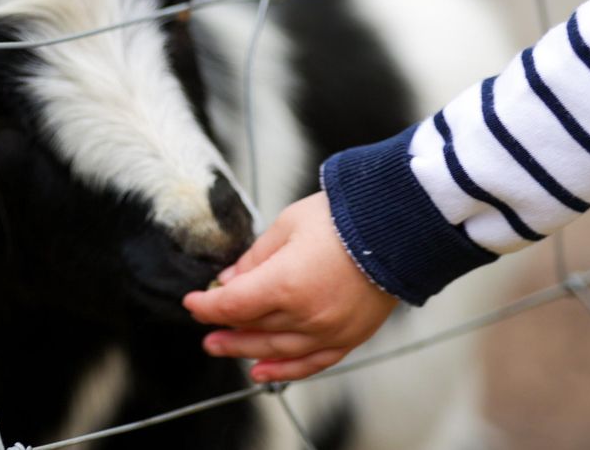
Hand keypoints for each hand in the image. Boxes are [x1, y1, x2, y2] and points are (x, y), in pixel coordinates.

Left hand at [182, 192, 397, 382]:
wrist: (397, 226)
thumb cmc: (340, 218)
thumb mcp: (286, 226)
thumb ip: (254, 259)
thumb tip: (229, 281)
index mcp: (285, 283)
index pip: (232, 305)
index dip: (206, 306)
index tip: (192, 302)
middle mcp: (306, 314)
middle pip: (252, 329)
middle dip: (224, 329)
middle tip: (206, 333)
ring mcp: (330, 330)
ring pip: (277, 349)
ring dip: (247, 351)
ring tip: (224, 349)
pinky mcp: (350, 336)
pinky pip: (312, 362)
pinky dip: (286, 369)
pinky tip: (263, 371)